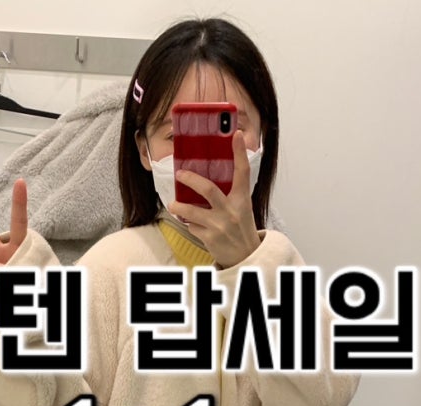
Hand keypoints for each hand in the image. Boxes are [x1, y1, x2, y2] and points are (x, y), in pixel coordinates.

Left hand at [167, 131, 260, 268]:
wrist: (245, 256)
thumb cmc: (240, 228)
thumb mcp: (241, 207)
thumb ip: (229, 192)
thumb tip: (208, 176)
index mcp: (242, 199)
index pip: (243, 171)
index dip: (239, 152)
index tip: (235, 133)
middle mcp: (232, 211)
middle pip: (208, 190)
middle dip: (191, 180)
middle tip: (180, 174)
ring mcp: (220, 226)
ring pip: (192, 212)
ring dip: (180, 207)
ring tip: (174, 204)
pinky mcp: (210, 239)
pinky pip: (192, 227)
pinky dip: (190, 224)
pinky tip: (194, 225)